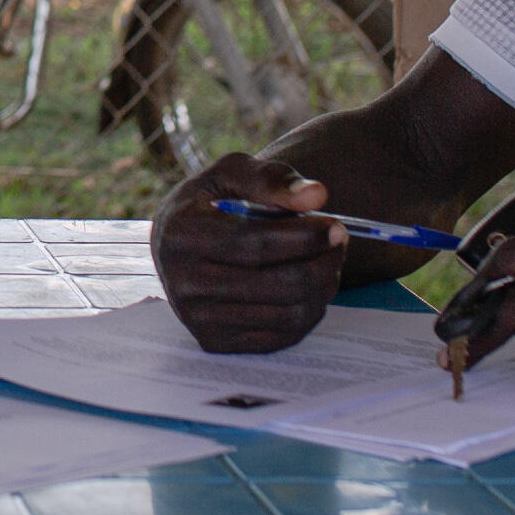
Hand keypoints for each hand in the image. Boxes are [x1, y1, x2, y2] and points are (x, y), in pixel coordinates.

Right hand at [152, 156, 346, 352]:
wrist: (175, 242)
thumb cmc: (211, 201)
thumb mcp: (232, 173)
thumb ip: (273, 178)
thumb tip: (316, 196)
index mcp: (183, 234)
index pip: (255, 245)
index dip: (304, 238)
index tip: (337, 228)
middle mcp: (183, 282)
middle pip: (277, 285)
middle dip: (322, 264)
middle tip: (340, 244)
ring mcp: (197, 318)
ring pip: (286, 314)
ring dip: (321, 289)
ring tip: (327, 263)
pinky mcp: (215, 341)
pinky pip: (281, 336)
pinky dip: (308, 312)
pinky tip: (309, 288)